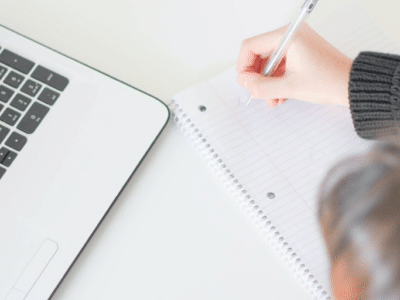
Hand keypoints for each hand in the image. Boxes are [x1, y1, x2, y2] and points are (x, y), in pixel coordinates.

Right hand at [237, 23, 352, 106]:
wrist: (350, 85)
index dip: (244, 66)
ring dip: (267, 82)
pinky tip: (279, 95)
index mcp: (288, 36)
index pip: (251, 46)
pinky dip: (276, 80)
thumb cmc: (328, 81)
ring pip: (268, 63)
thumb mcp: (289, 87)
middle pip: (258, 54)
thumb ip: (261, 87)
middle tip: (257, 92)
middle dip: (257, 77)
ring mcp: (296, 44)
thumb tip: (245, 83)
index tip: (245, 82)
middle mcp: (291, 35)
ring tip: (272, 99)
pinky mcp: (300, 53)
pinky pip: (279, 65)